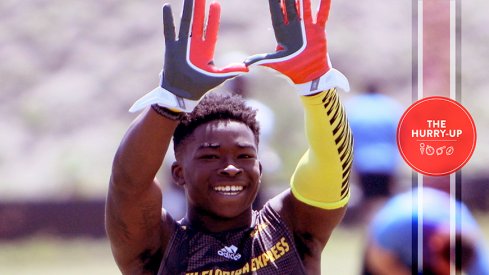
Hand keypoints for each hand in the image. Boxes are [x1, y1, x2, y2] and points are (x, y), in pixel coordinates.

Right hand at [130, 0, 247, 112]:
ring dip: (186, 9)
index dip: (213, 18)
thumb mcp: (216, 79)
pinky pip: (169, 31)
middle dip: (200, 8)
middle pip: (198, 22)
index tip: (215, 4)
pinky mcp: (171, 49)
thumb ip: (230, 72)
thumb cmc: (198, 88)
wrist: (181, 96)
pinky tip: (166, 6)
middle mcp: (194, 46)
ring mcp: (182, 46)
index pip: (210, 31)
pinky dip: (168, 20)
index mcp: (206, 51)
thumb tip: (246, 68)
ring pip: (185, 23)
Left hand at [246, 0, 348, 94]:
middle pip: (289, 8)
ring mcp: (307, 29)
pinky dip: (324, 5)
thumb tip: (245, 63)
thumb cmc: (292, 71)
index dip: (275, 3)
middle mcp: (294, 29)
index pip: (277, 14)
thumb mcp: (274, 64)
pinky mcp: (319, 32)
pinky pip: (322, 15)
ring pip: (304, 8)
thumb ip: (261, 60)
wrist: (310, 77)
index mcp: (282, 34)